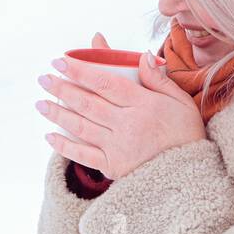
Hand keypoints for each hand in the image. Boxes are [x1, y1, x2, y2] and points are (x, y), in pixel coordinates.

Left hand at [37, 49, 205, 179]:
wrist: (192, 178)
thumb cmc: (187, 134)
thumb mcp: (181, 102)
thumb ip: (158, 79)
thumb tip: (142, 55)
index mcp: (144, 105)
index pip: (105, 82)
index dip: (80, 70)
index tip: (61, 61)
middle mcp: (128, 125)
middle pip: (88, 103)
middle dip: (62, 89)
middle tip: (43, 78)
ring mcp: (119, 148)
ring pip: (81, 126)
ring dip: (57, 113)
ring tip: (40, 103)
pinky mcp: (114, 167)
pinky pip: (84, 155)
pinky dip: (65, 145)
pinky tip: (50, 135)